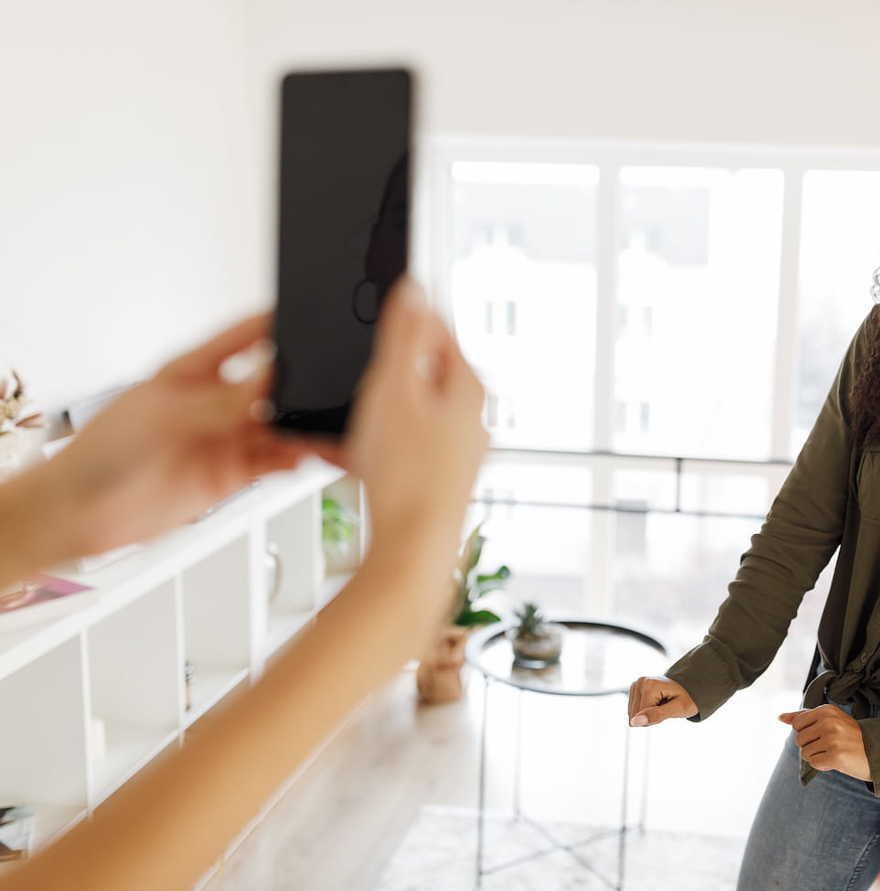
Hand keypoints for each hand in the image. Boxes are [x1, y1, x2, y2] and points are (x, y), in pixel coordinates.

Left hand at [45, 312, 314, 557]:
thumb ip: (225, 399)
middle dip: (298, 383)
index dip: (275, 325)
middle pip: (271, 384)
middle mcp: (213, 403)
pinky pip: (275, 462)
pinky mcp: (232, 473)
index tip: (307, 319)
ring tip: (324, 426)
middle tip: (323, 385)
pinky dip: (296, 458)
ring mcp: (224, 439)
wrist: (84, 513)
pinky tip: (305, 454)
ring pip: (279, 426)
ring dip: (302, 426)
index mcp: (193, 371)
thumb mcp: (168, 412)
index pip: (244, 338)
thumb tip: (272, 376)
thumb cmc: (103, 453)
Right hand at [328, 278, 487, 558]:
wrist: (411, 551)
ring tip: (347, 431)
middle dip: (379, 375)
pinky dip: (373, 448)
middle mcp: (471, 418)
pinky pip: (399, 449)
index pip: (436, 328)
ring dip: (370, 415)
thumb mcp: (394, 387)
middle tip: (352, 384)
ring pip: (405, 415)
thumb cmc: (405, 474)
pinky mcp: (439, 480)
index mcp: (468, 387)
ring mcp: (457, 451)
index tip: (370, 321)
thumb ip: (403, 335)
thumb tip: (414, 288)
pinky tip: (350, 460)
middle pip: (418, 374)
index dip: (398, 319)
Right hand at [628, 675, 697, 726]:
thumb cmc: (686, 699)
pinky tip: (655, 704)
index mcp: (649, 685)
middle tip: (665, 708)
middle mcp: (639, 682)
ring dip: (647, 715)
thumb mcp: (678, 709)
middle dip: (650, 717)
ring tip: (661, 705)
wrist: (688, 688)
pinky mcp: (634, 689)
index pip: (640, 716)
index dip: (654, 719)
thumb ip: (657, 715)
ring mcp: (636, 684)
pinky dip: (644, 711)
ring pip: (632, 714)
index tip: (668, 710)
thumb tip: (634, 722)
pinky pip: (633, 710)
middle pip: (634, 715)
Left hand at [778, 704, 870, 779]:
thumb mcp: (829, 720)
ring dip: (817, 756)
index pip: (798, 724)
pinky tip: (835, 761)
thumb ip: (804, 717)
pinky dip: (822, 765)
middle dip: (811, 746)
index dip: (807, 733)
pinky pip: (814, 763)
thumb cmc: (850, 736)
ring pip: (805, 753)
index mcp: (826, 710)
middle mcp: (828, 722)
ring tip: (833, 752)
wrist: (876, 752)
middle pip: (799, 739)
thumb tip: (780, 717)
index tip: (823, 734)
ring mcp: (832, 739)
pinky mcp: (835, 756)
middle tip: (830, 745)